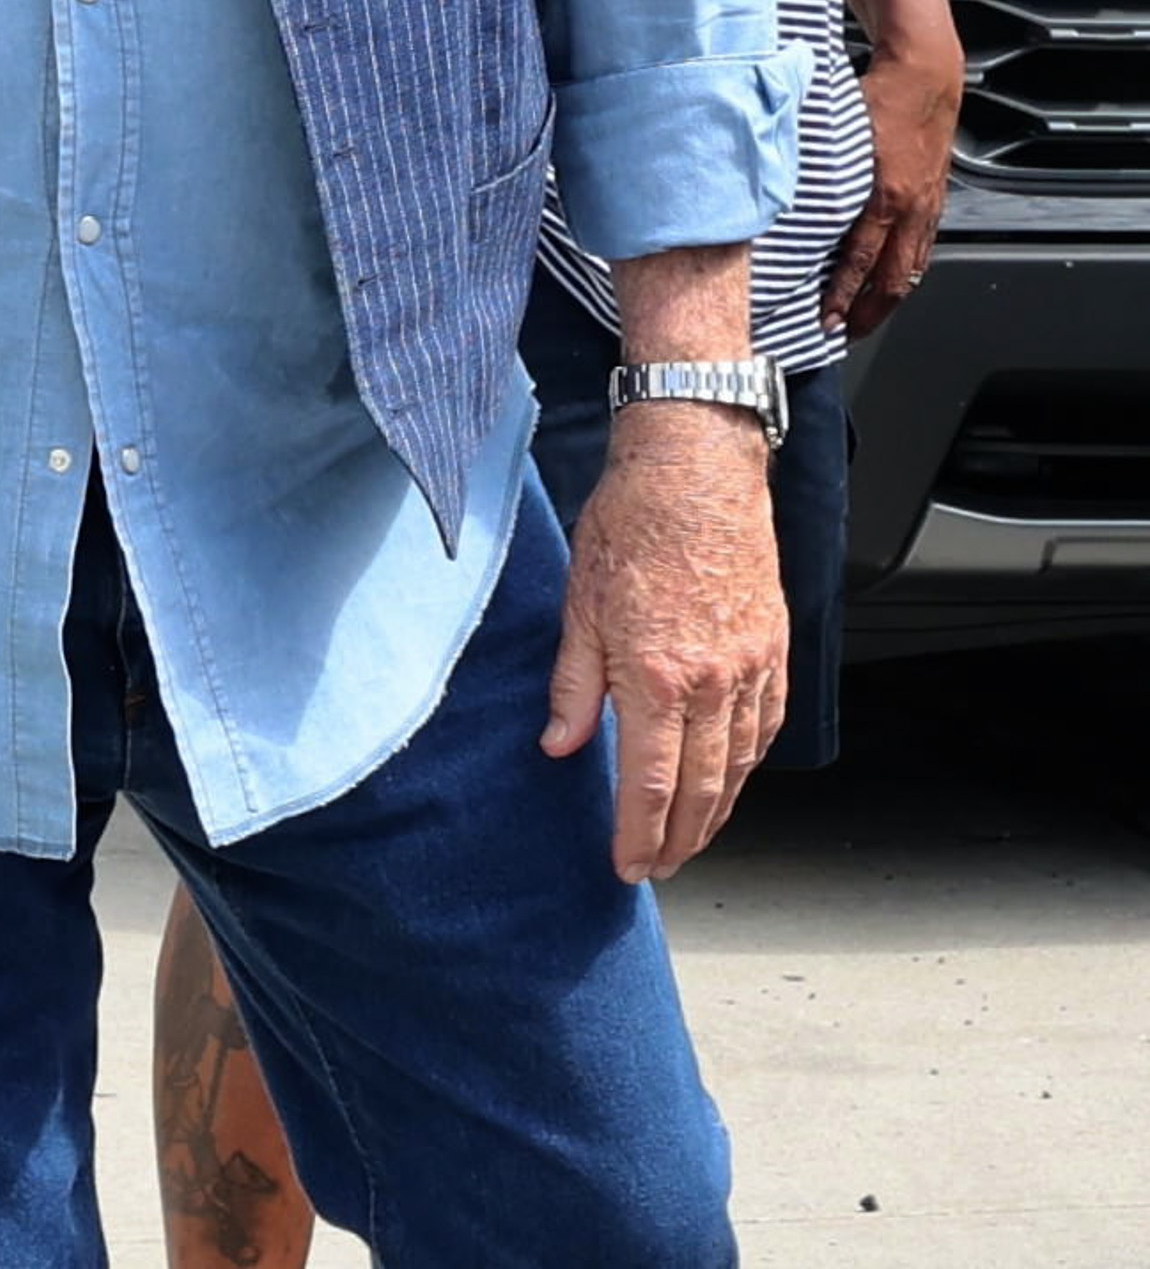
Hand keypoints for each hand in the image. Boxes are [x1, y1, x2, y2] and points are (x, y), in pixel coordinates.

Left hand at [542, 407, 785, 882]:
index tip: (628, 865)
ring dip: (717, 811)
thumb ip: (574, 684)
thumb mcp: (580, 603)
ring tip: (694, 837)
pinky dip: (750, 764)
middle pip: (701, 789)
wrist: (696, 467)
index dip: (638, 835)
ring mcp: (752, 666)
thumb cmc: (632, 523)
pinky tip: (734, 777)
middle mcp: (713, 682)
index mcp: (657, 676)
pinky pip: (767, 725)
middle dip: (679, 839)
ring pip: (740, 765)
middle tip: (661, 867)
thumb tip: (560, 744)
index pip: (648, 785)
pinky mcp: (775, 648)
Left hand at [823, 36, 961, 337]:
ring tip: (863, 320)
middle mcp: (911, 206)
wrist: (926, 74)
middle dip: (866, 313)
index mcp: (885, 192)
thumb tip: (774, 189)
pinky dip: (907, 273)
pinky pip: (924, 249)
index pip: (861, 259)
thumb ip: (811, 163)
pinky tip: (892, 283)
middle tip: (841, 334)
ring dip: (887, 301)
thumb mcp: (838, 130)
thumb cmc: (877, 94)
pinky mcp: (935, 200)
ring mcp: (928, 206)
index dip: (842, 294)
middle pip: (892, 279)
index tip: (823, 317)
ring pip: (911, 270)